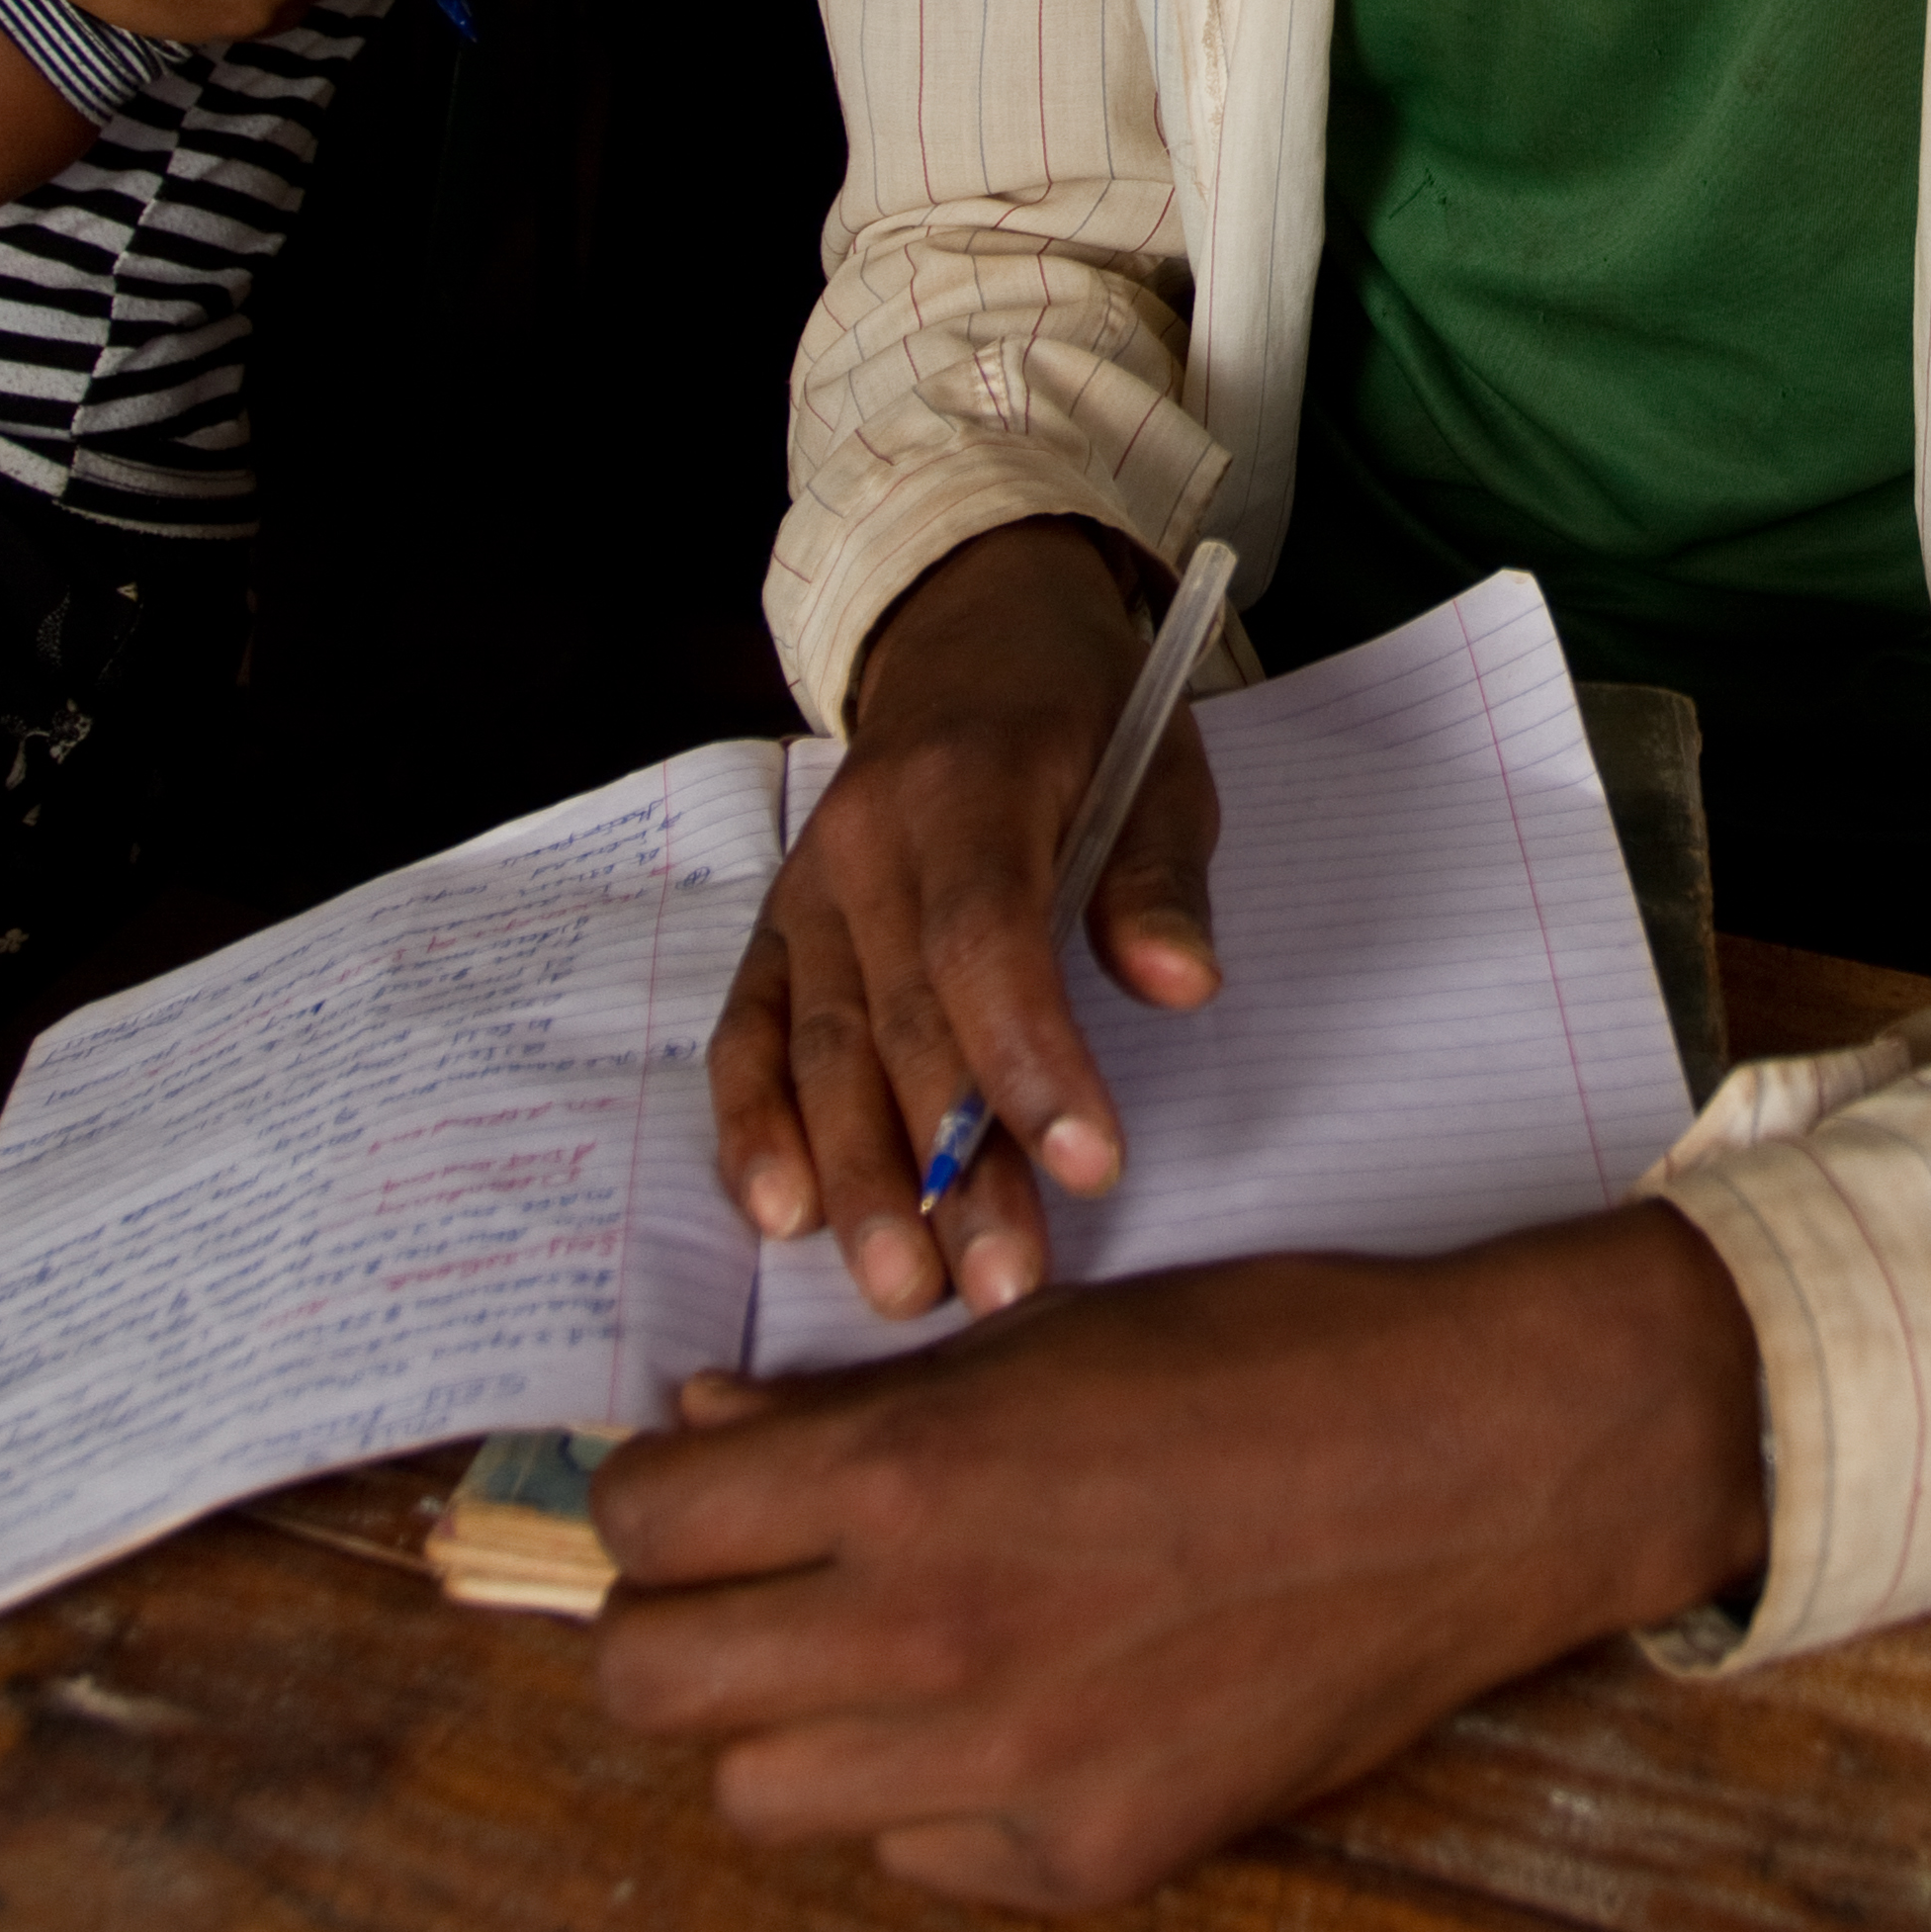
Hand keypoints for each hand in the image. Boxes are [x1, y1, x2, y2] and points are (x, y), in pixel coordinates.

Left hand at [592, 1204, 1769, 1909]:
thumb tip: (694, 1433)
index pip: (645, 1523)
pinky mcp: (1087, 1861)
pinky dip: (928, 1790)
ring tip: (875, 1654)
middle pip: (648, 1684)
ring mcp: (1007, 1770)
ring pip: (759, 1796)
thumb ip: (851, 1406)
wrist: (1468, 1467)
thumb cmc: (1264, 1359)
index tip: (690, 1493)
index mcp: (911, 1477)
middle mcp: (932, 1637)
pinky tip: (1016, 1706)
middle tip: (738, 1587)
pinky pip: (917, 1851)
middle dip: (666, 1623)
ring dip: (785, 1721)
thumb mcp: (1041, 1338)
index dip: (646, 1500)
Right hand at [708, 521, 1223, 1323]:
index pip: (985, 939)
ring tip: (905, 1293)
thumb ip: (1158, 881)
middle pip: (898, 1022)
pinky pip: (748, 1035)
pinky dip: (754, 1128)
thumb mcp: (1158, 769)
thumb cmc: (1085, 720)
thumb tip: (1182, 985)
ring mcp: (806, 890)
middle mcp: (863, 843)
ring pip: (820, 1049)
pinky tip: (784, 1219)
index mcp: (968, 786)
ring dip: (859, 1179)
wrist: (970, 637)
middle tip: (1000, 1288)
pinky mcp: (776, 930)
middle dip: (948, 1167)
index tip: (1088, 1167)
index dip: (1029, 1059)